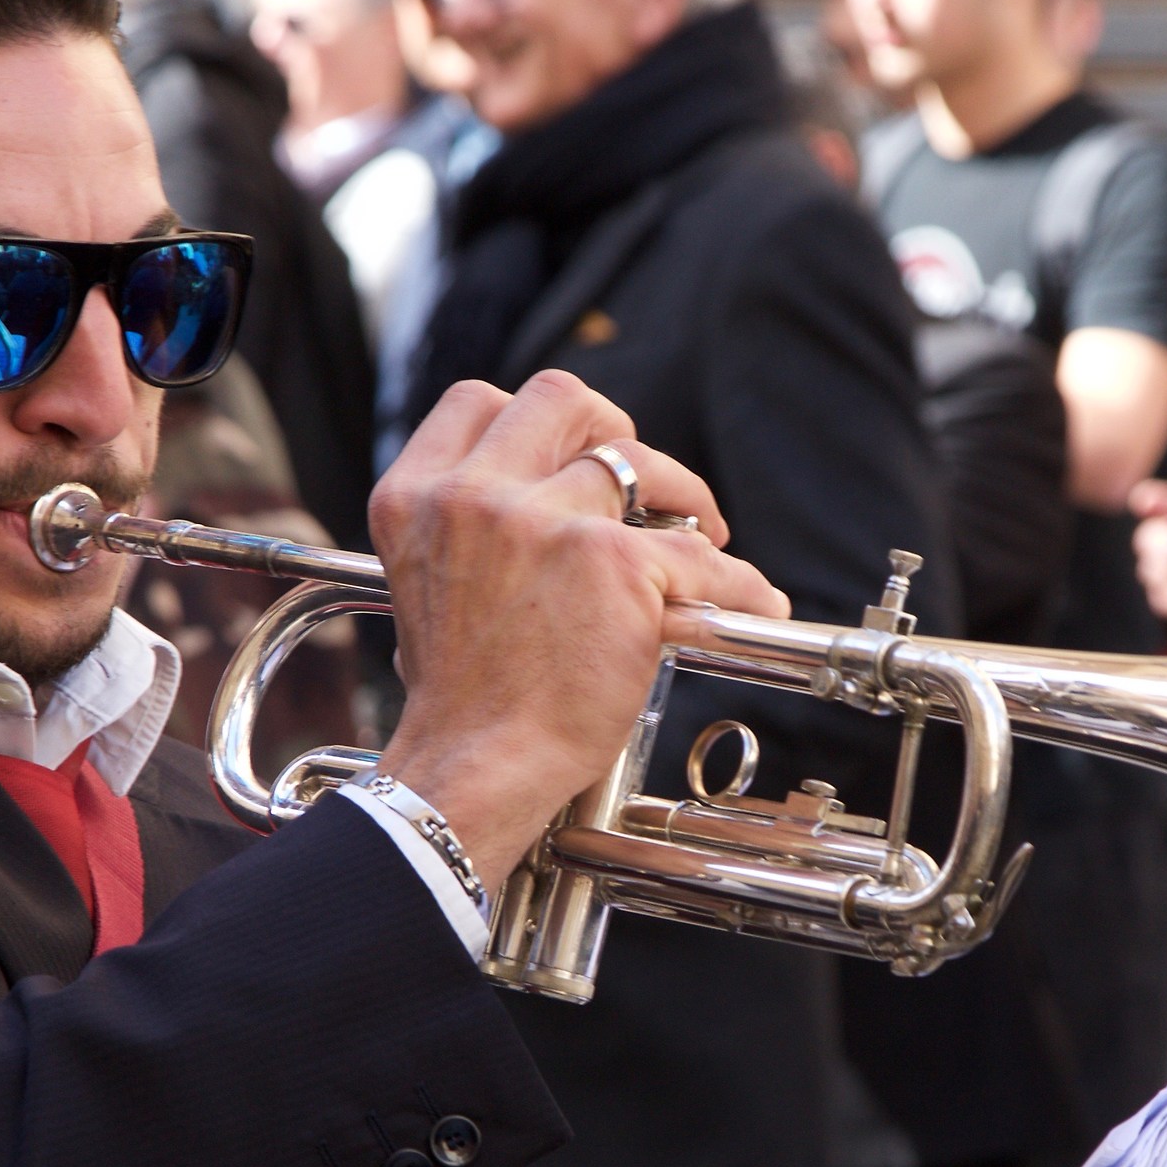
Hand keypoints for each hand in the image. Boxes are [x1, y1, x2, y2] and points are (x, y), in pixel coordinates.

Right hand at [371, 371, 787, 890]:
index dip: (534, 420)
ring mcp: (541, 522)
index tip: (569, 451)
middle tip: (641, 481)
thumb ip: (469, 534)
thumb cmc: (459, 701)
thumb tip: (539, 513)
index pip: (476, 404)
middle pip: (558, 399)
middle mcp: (471, 496)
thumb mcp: (428, 589)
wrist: (475, 767)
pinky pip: (699, 555)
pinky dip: (737, 582)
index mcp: (415, 498)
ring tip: (704, 531)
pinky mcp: (613, 564)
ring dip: (681, 490)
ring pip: (636, 460)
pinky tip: (751, 601)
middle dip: (610, 427)